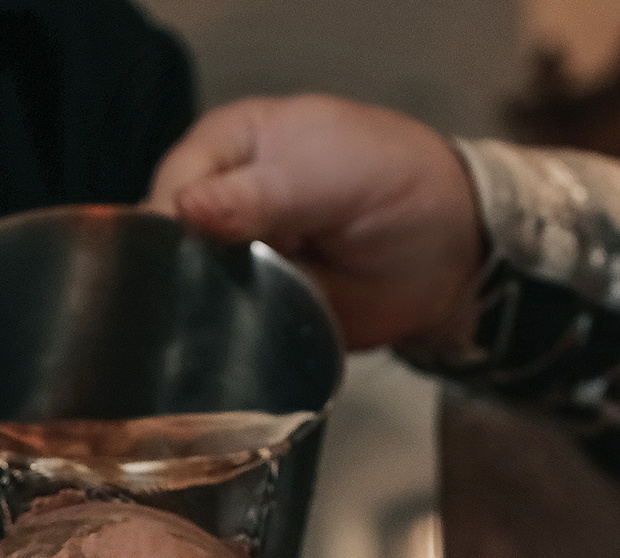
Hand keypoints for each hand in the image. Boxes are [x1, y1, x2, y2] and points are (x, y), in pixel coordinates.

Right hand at [146, 96, 483, 351]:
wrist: (452, 251)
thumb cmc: (391, 180)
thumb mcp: (323, 174)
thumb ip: (254, 195)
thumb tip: (182, 210)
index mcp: (226, 148)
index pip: (171, 185)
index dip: (166, 225)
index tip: (175, 264)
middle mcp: (219, 203)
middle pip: (168, 242)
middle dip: (176, 273)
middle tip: (193, 304)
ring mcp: (236, 259)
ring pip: (189, 288)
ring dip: (199, 311)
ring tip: (212, 330)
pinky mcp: (257, 307)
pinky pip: (225, 327)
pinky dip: (227, 338)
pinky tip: (228, 348)